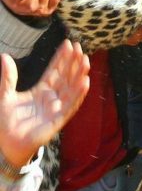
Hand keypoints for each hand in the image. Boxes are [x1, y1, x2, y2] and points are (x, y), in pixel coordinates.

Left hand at [0, 39, 89, 167]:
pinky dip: (79, 94)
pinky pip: (71, 105)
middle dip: (73, 62)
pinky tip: (85, 82)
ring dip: (80, 74)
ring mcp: (57, 109)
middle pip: (66, 77)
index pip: (55, 71)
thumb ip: (8, 78)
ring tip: (85, 60)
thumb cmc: (5, 123)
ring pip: (72, 88)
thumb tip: (5, 56)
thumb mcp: (5, 96)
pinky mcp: (58, 120)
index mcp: (41, 91)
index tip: (69, 43)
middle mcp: (52, 98)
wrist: (5, 146)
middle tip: (80, 47)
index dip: (62, 58)